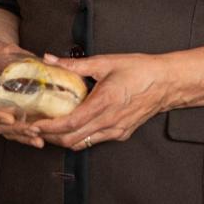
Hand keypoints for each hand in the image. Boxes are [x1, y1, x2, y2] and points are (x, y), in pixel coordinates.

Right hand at [0, 40, 45, 147]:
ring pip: (6, 130)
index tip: (11, 116)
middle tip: (31, 129)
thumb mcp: (3, 50)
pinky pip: (13, 131)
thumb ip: (18, 56)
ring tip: (38, 138)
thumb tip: (40, 61)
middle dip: (15, 129)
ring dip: (21, 136)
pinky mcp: (7, 116)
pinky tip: (39, 139)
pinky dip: (25, 137)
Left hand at [31, 52, 174, 149]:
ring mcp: (116, 130)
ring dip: (64, 139)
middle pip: (72, 139)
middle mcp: (109, 122)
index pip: (70, 123)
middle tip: (37, 127)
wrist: (167, 83)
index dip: (49, 127)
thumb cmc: (140, 70)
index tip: (35, 124)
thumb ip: (74, 65)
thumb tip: (50, 60)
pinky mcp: (121, 134)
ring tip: (51, 128)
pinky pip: (95, 141)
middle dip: (51, 136)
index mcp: (104, 103)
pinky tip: (73, 126)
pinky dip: (80, 137)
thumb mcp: (106, 62)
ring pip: (82, 144)